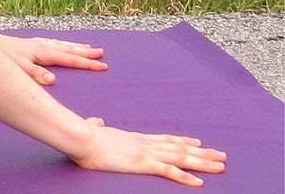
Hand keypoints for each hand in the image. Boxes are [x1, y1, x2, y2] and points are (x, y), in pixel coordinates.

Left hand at [0, 32, 106, 84]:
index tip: (103, 66)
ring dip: (75, 46)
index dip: (87, 64)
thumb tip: (52, 80)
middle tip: (102, 54)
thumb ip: (34, 74)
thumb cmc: (0, 56)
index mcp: (42, 52)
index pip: (70, 59)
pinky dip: (61, 43)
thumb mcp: (17, 68)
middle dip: (86, 53)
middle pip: (68, 49)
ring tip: (89, 47)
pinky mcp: (28, 43)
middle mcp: (41, 46)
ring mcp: (35, 43)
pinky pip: (51, 42)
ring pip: (61, 44)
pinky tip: (61, 44)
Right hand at [73, 117, 226, 186]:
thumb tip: (95, 121)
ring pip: (181, 158)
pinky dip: (185, 177)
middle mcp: (145, 144)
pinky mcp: (142, 163)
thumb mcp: (93, 130)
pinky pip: (168, 171)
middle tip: (222, 155)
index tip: (198, 141)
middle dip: (202, 153)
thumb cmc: (83, 135)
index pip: (165, 139)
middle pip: (180, 148)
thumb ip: (97, 125)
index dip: (183, 141)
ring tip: (221, 166)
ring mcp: (146, 153)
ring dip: (202, 163)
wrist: (80, 137)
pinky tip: (199, 182)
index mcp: (135, 138)